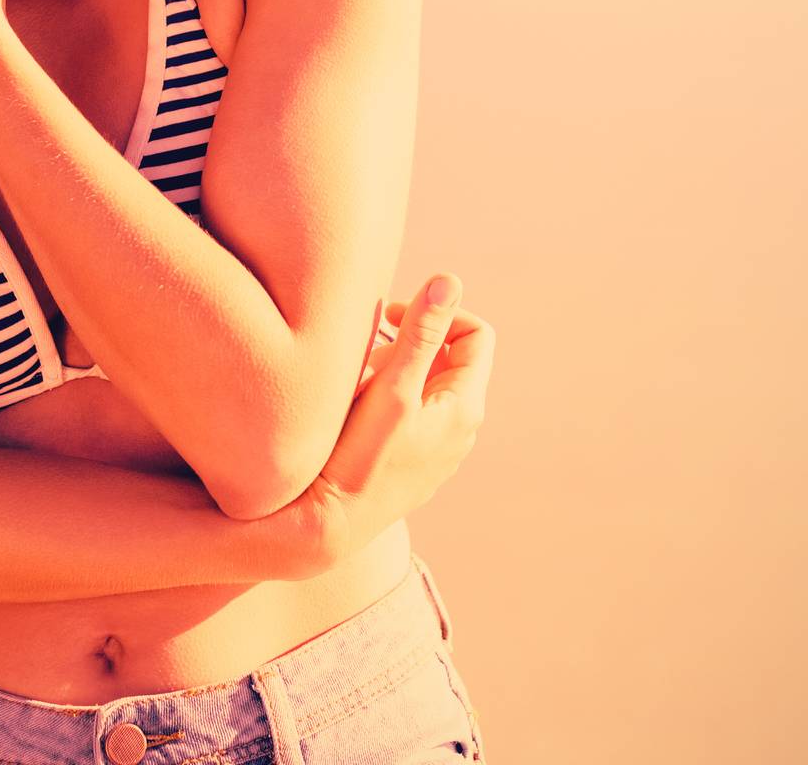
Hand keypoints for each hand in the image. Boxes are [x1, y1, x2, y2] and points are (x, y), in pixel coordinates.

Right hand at [300, 274, 493, 567]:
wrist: (331, 525)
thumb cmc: (362, 455)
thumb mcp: (394, 386)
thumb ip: (423, 332)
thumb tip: (450, 281)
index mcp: (465, 407)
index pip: (476, 334)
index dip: (439, 313)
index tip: (396, 316)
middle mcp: (462, 430)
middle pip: (449, 357)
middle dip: (411, 343)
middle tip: (372, 353)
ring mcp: (440, 450)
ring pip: (428, 384)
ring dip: (398, 370)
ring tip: (362, 382)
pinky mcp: (417, 462)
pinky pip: (414, 412)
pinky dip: (392, 398)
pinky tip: (360, 412)